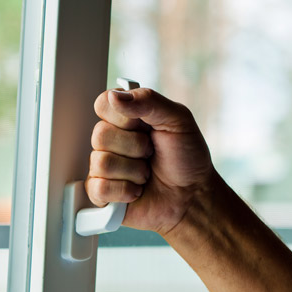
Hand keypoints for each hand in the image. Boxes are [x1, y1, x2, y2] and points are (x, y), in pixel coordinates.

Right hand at [87, 88, 213, 234]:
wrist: (193, 196)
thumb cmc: (187, 157)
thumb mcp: (178, 120)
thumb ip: (148, 100)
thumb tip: (114, 95)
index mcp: (125, 118)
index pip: (103, 104)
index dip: (124, 117)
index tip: (146, 126)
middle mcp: (110, 141)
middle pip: (100, 135)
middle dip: (135, 147)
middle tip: (151, 153)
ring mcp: (103, 168)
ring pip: (101, 163)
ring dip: (133, 172)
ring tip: (146, 175)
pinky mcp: (100, 194)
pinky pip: (98, 188)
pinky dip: (124, 191)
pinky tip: (136, 191)